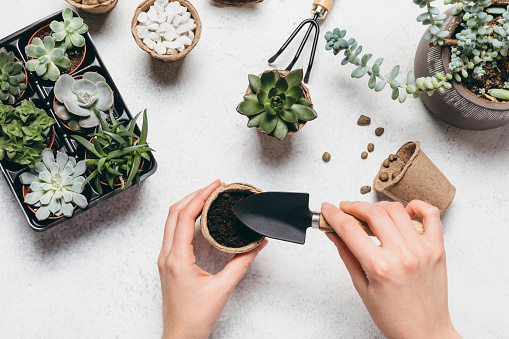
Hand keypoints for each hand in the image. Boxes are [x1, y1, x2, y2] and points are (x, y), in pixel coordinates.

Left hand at [158, 180, 267, 338]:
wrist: (181, 336)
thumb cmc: (195, 318)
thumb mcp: (223, 288)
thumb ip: (242, 263)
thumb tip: (257, 244)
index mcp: (177, 259)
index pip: (184, 217)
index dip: (199, 197)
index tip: (215, 186)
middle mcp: (167, 256)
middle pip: (173, 213)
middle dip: (193, 195)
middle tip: (214, 187)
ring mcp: (166, 259)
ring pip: (170, 221)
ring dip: (187, 205)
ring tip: (207, 197)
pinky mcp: (169, 263)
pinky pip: (172, 232)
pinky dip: (184, 218)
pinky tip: (198, 217)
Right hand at [322, 200, 459, 338]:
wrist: (425, 333)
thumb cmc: (395, 317)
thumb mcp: (362, 288)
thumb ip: (347, 255)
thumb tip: (334, 233)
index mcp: (380, 267)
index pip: (350, 229)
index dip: (334, 215)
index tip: (328, 209)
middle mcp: (402, 255)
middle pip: (373, 213)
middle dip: (354, 207)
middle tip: (346, 210)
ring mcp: (422, 249)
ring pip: (397, 210)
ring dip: (378, 207)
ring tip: (371, 214)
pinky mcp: (437, 248)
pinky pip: (431, 215)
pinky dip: (417, 206)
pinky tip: (405, 211)